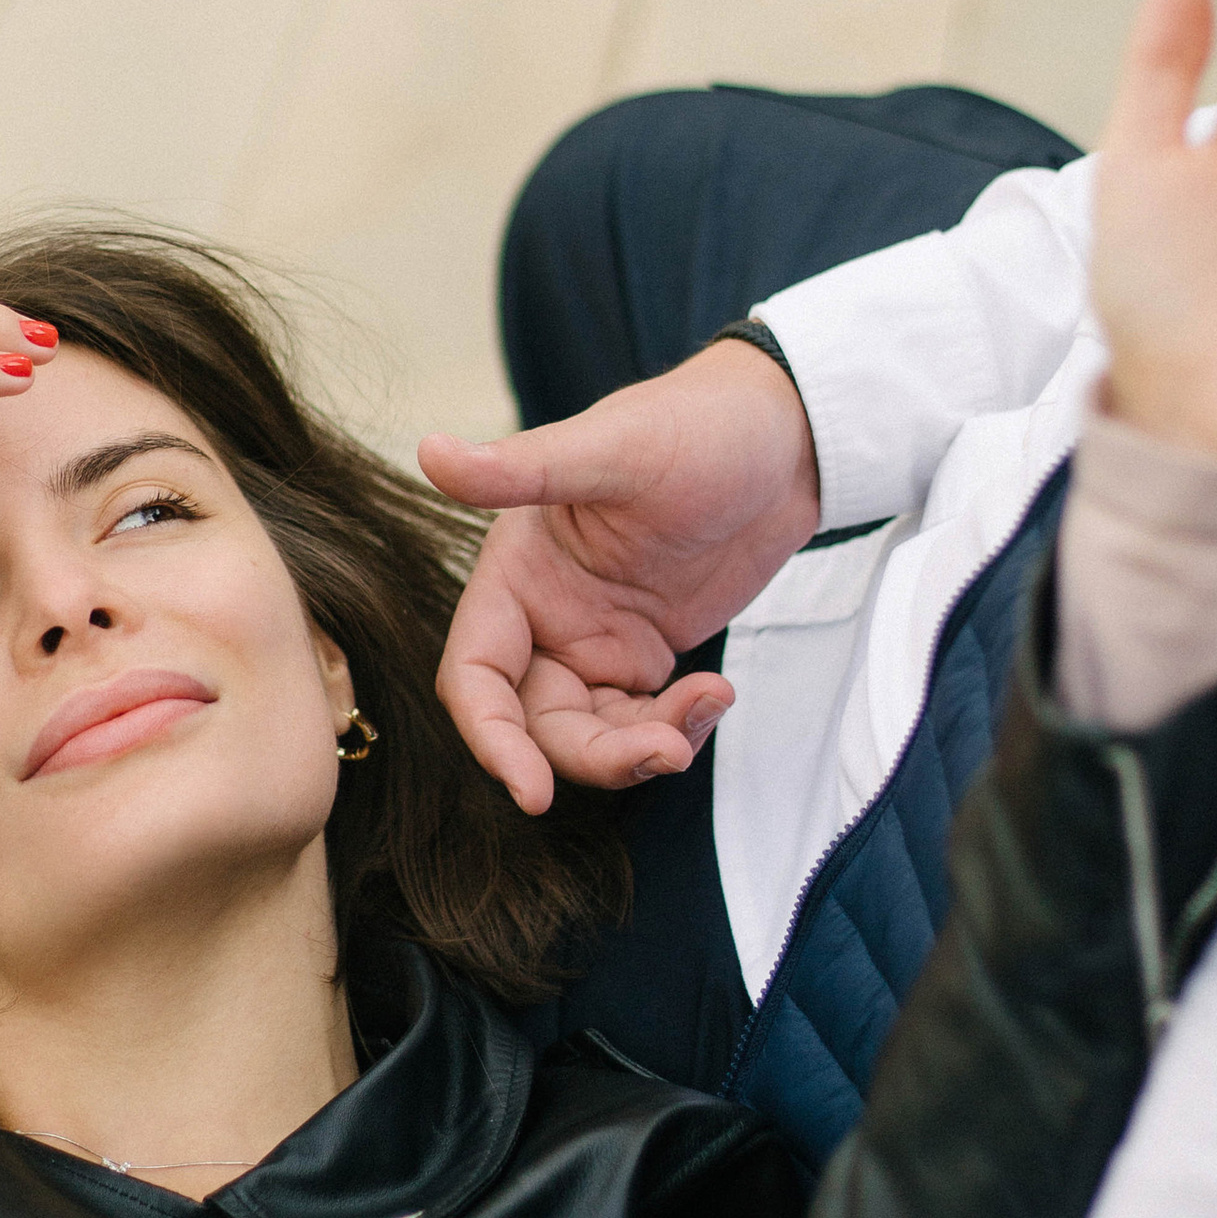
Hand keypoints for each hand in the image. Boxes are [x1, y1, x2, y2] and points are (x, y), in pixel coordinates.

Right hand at [418, 345, 819, 811]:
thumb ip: (521, 469)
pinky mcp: (645, 652)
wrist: (786, 438)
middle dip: (592, 756)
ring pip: (589, 734)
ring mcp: (596, 638)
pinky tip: (718, 693)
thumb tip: (430, 452)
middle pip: (534, 722)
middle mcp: (545, 612)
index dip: (492, 737)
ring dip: (641, 747)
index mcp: (517, 570)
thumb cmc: (696, 427)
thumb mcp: (613, 450)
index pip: (476, 674)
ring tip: (706, 704)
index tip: (533, 791)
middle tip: (663, 751)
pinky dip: (674, 727)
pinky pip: (640, 721)